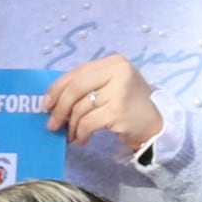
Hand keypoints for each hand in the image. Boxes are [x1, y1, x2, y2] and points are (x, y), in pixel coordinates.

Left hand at [44, 53, 166, 156]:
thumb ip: (85, 87)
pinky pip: (87, 123)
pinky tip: (82, 139)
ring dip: (71, 125)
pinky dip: (81, 133)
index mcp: (113, 62)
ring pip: (80, 108)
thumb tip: (51, 100)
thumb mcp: (109, 87)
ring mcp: (119, 90)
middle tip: (52, 124)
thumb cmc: (128, 105)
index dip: (56, 89)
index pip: (77, 73)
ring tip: (72, 134)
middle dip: (59, 108)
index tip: (45, 104)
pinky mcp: (118, 110)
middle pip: (75, 88)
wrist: (155, 125)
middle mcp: (118, 71)